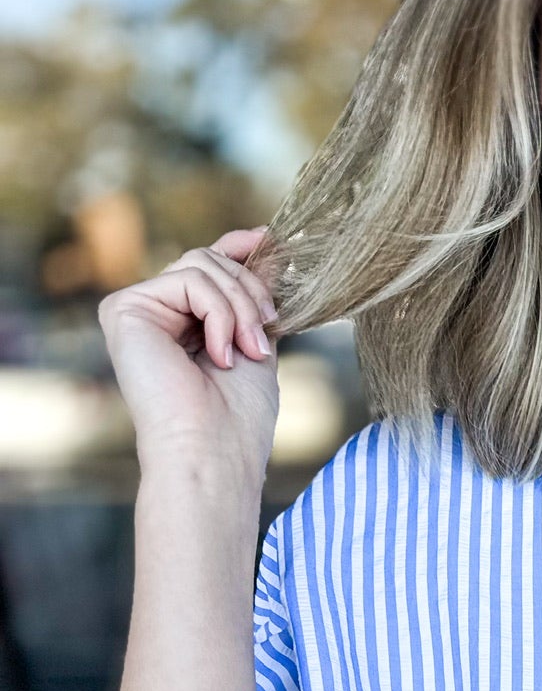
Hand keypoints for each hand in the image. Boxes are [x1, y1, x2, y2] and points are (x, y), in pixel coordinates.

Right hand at [98, 227, 279, 483]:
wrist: (214, 452)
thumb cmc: (238, 417)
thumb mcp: (255, 343)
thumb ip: (250, 300)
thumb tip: (265, 249)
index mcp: (183, 324)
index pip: (208, 268)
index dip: (238, 248)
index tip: (270, 239)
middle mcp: (155, 315)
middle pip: (209, 261)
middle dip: (249, 294)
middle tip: (262, 339)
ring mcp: (136, 311)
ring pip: (201, 265)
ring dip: (239, 308)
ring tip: (246, 351)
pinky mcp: (123, 309)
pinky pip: (189, 280)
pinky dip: (218, 314)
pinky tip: (219, 355)